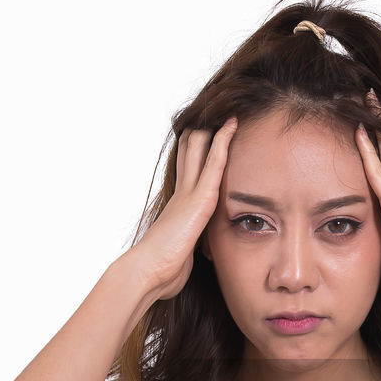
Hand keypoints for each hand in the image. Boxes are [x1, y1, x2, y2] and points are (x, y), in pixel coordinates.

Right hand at [130, 118, 238, 300]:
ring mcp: (189, 193)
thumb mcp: (181, 255)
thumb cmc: (161, 270)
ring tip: (231, 109)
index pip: (187, 166)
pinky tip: (233, 124)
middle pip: (189, 147)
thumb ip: (189, 248)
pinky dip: (224, 141)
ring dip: (215, 126)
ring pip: (199, 146)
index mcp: (178, 205)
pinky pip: (214, 162)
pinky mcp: (199, 199)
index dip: (197, 146)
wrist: (147, 272)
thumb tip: (190, 258)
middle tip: (220, 111)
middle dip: (204, 129)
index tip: (211, 131)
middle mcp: (181, 192)